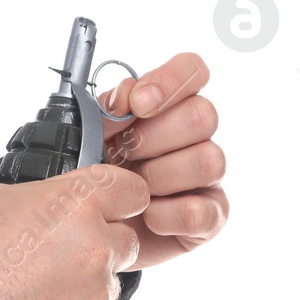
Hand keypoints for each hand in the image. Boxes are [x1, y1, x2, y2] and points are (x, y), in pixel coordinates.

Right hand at [0, 164, 148, 299]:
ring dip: (82, 281)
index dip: (116, 197)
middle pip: (126, 239)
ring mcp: (93, 296)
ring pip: (107, 282)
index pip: (131, 191)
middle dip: (99, 242)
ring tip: (32, 288)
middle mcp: (94, 248)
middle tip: (55, 251)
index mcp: (73, 204)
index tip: (103, 206)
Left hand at [97, 52, 228, 270]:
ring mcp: (207, 176)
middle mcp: (195, 136)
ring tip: (130, 189)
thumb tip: (125, 97)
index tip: (137, 104)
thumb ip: (106, 110)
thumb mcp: (89, 137)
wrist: (90, 229)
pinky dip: (165, 215)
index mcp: (168, 106)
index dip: (170, 80)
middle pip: (203, 115)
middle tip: (123, 154)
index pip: (192, 70)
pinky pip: (200, 211)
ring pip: (208, 160)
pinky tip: (144, 215)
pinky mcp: (210, 215)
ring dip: (159, 177)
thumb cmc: (94, 175)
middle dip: (154, 137)